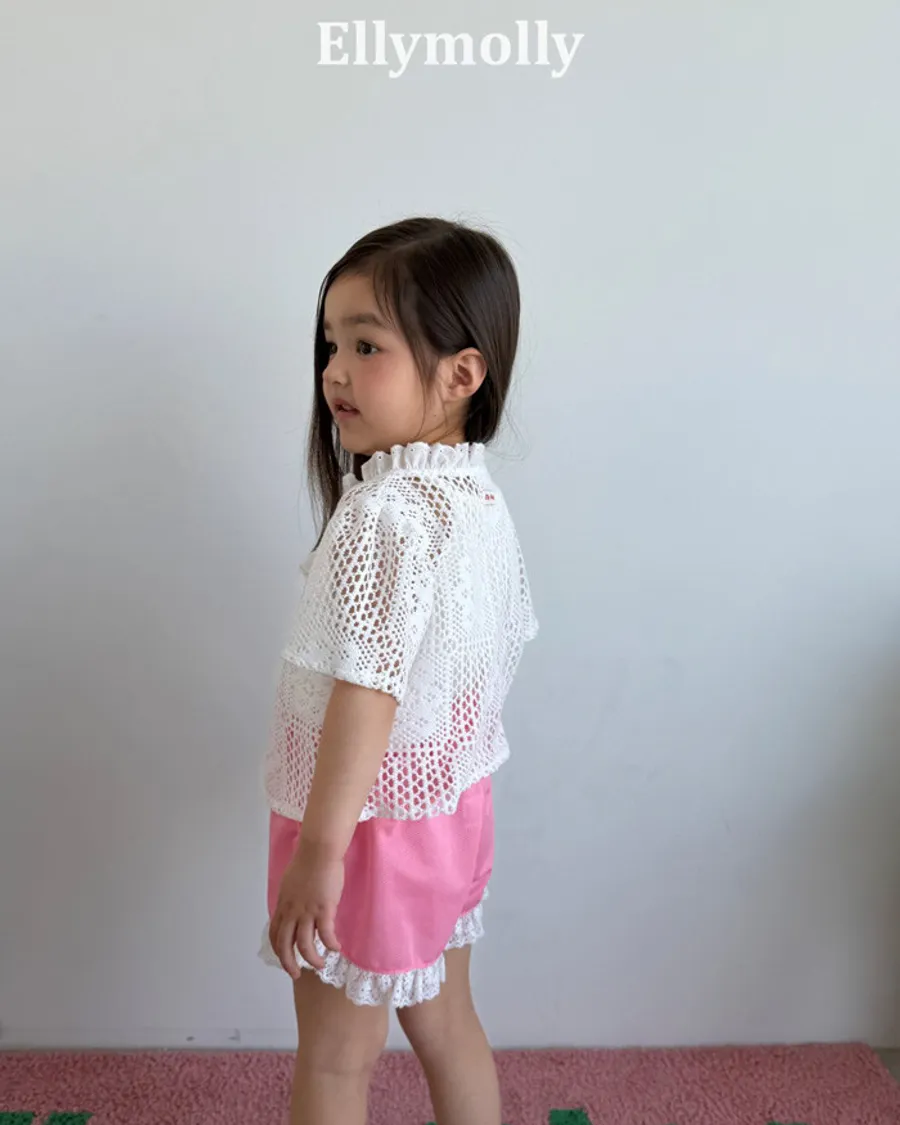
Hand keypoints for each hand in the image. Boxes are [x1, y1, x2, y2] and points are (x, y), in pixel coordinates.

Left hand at [268, 840, 343, 977]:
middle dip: (289, 964)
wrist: (319, 851)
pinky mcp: (324, 909)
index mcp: (283, 905)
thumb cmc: (307, 862)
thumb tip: (294, 908)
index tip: (286, 958)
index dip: (279, 950)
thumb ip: (291, 899)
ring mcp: (307, 911)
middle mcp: (291, 911)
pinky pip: (325, 935)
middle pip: (285, 945)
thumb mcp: (290, 883)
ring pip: (304, 945)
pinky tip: (337, 948)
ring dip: (312, 959)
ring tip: (320, 965)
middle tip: (297, 974)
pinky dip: (330, 945)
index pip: (275, 934)